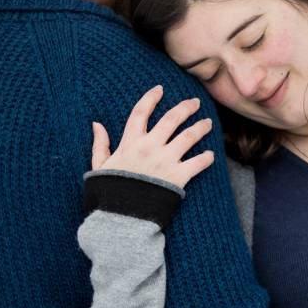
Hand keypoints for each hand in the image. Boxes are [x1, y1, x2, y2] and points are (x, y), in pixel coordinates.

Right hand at [91, 84, 216, 188]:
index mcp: (130, 142)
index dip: (151, 98)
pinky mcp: (178, 177)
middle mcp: (149, 147)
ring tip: (208, 123)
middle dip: (185, 107)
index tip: (160, 89)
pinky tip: (211, 155)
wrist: (121, 218)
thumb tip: (96, 124)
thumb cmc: (109, 193)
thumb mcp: (99, 166)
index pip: (141, 112)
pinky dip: (207, 158)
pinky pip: (198, 163)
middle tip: (195, 102)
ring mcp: (165, 161)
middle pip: (171, 119)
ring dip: (200, 127)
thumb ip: (100, 144)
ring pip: (189, 136)